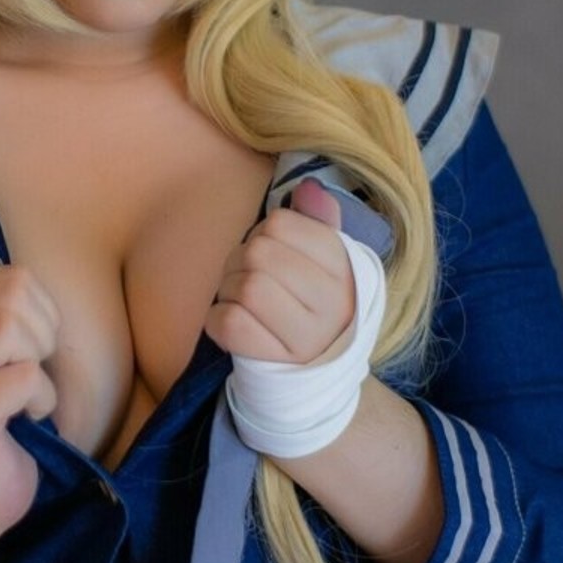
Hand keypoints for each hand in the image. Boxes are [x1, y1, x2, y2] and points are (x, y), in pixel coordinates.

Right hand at [0, 265, 59, 541]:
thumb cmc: (0, 421)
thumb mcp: (4, 353)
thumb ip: (13, 313)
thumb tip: (41, 287)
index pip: (13, 277)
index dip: (41, 315)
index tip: (26, 356)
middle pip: (13, 294)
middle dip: (42, 336)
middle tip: (28, 377)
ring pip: (10, 326)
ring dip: (37, 367)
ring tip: (21, 397)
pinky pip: (24, 377)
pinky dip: (40, 401)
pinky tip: (19, 422)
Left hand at [204, 179, 355, 364]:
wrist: (317, 373)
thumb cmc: (314, 304)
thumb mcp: (328, 261)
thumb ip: (319, 221)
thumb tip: (307, 188)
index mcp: (345, 268)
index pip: (282, 224)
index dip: (264, 232)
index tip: (274, 252)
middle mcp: (332, 303)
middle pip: (258, 254)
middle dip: (240, 260)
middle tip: (247, 275)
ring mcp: (306, 337)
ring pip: (244, 287)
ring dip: (227, 289)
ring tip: (240, 299)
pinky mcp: (274, 362)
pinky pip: (229, 324)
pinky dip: (217, 319)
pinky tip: (231, 321)